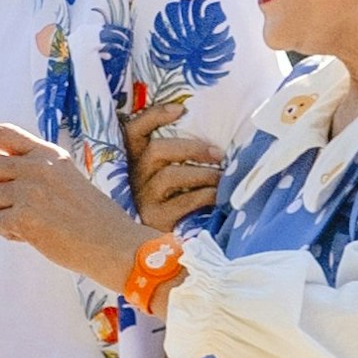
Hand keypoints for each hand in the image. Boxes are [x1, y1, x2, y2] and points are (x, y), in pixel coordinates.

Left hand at [0, 127, 147, 284]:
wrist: (114, 244)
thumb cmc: (94, 218)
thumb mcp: (67, 179)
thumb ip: (36, 172)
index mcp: (49, 154)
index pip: (5, 134)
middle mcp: (38, 166)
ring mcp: (30, 191)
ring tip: (26, 225)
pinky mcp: (25, 217)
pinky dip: (9, 234)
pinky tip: (32, 237)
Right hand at [126, 105, 227, 235]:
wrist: (161, 248)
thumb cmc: (175, 201)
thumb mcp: (171, 176)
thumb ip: (178, 157)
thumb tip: (214, 141)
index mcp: (135, 160)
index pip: (134, 131)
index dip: (154, 116)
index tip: (181, 109)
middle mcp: (134, 178)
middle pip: (156, 151)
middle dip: (191, 149)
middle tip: (218, 153)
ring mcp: (143, 199)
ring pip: (169, 176)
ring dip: (202, 173)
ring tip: (223, 176)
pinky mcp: (155, 220)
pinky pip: (183, 202)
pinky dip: (205, 195)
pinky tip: (219, 197)